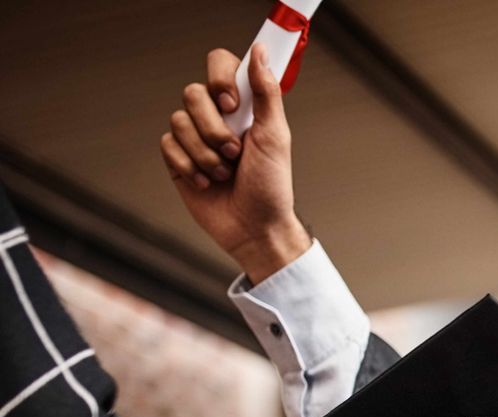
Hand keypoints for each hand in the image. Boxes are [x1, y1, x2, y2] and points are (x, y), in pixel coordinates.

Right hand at [160, 46, 307, 284]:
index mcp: (243, 107)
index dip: (219, 78)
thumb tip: (262, 51)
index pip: (219, 65)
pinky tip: (205, 182)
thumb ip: (267, 93)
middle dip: (213, 128)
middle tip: (234, 153)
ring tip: (223, 174)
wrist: (254, 228)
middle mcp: (217, 117)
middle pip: (193, 93)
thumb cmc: (272, 187)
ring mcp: (196, 137)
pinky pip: (166, 144)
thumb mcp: (276, 137)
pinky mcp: (178, 159)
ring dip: (204, 153)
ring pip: (178, 120)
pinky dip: (187, 165)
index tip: (232, 104)